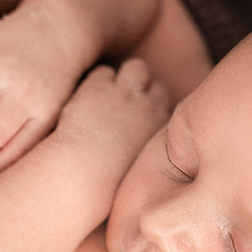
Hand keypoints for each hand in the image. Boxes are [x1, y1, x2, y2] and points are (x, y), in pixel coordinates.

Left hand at [54, 59, 172, 179]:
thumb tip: (138, 147)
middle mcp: (149, 108)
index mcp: (161, 130)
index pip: (169, 109)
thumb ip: (142, 150)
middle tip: (120, 110)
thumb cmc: (105, 181)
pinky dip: (94, 82)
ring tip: (104, 98)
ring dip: (124, 78)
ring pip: (137, 69)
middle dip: (143, 93)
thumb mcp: (137, 168)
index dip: (153, 111)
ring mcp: (125, 94)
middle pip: (158, 87)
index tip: (138, 121)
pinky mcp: (99, 87)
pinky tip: (84, 100)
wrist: (82, 172)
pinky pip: (103, 72)